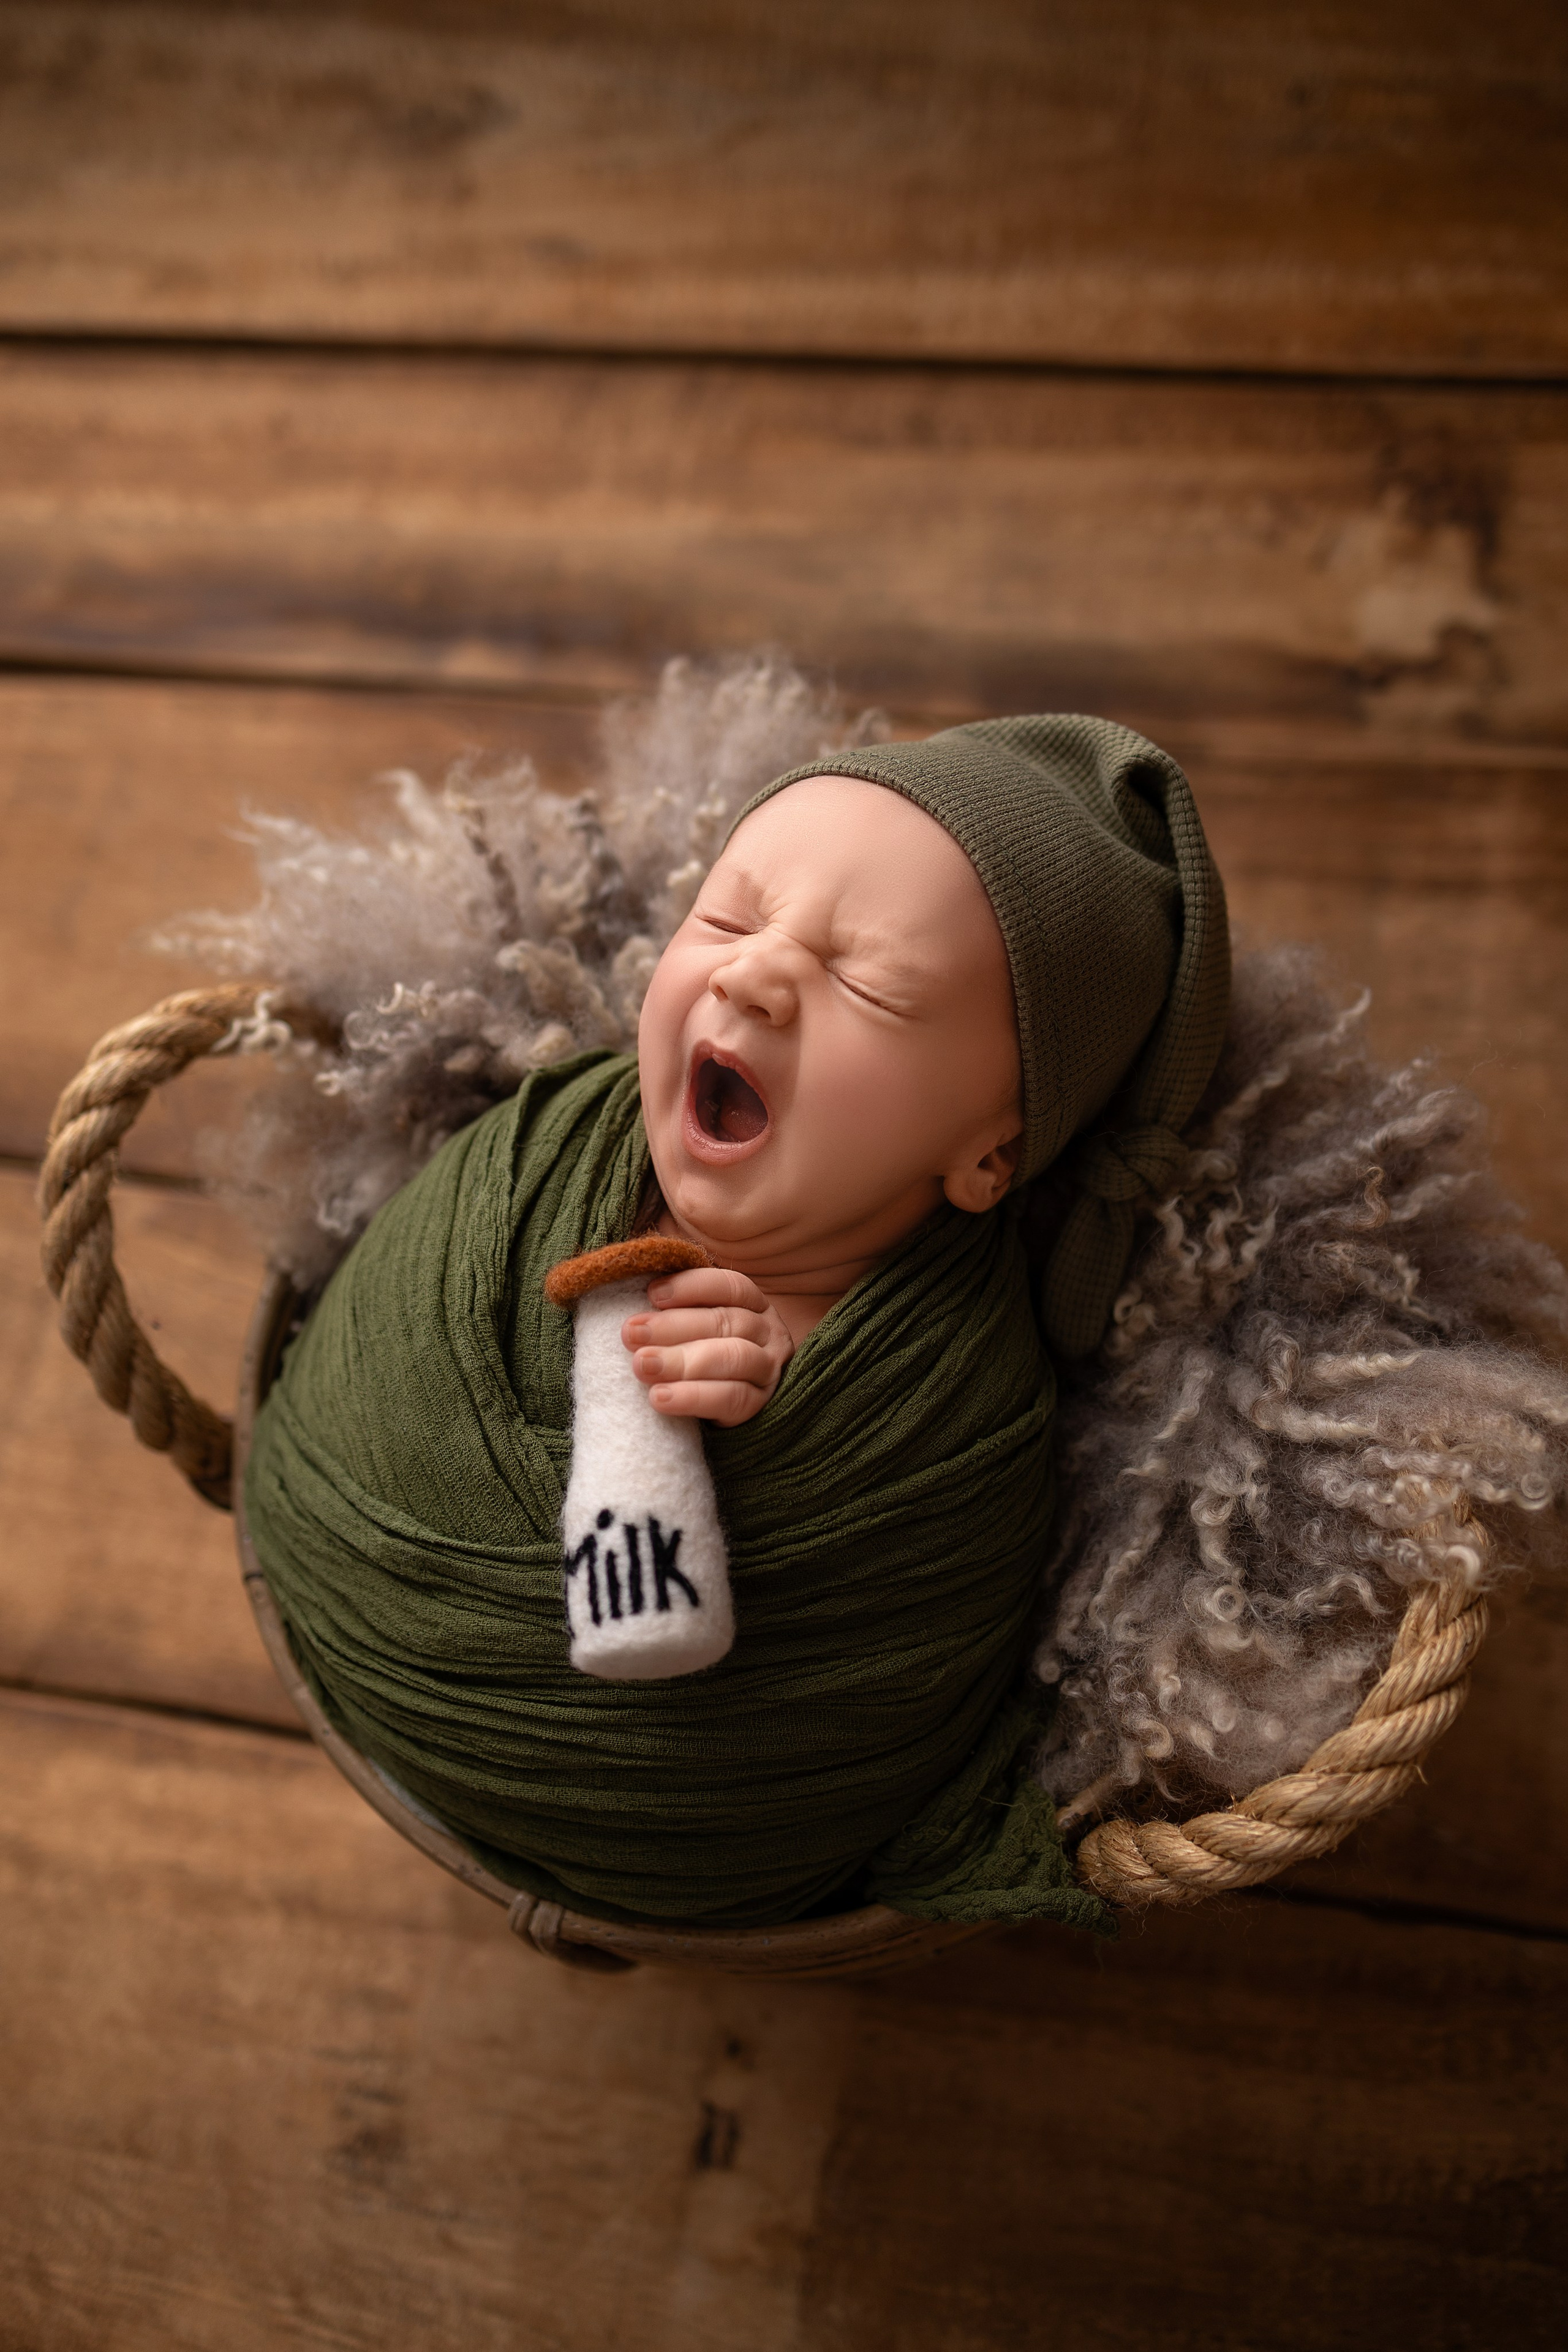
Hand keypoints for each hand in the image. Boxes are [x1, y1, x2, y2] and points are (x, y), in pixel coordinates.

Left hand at [622, 1266, 793, 1426]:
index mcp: (754, 1304)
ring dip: (682, 1362)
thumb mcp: (696, 1326)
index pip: (730, 1286)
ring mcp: (768, 1369)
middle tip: (631, 1333)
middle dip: (673, 1326)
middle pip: (726, 1321)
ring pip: (733, 1357)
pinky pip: (732, 1399)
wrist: (727, 1401)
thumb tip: (639, 1296)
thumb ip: (676, 1308)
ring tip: (642, 1365)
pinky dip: (693, 1397)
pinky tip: (660, 1398)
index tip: (652, 1294)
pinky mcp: (760, 1405)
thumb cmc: (701, 1352)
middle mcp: (768, 1332)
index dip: (692, 1287)